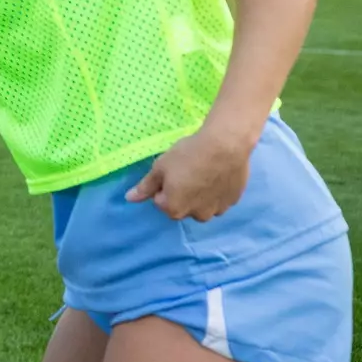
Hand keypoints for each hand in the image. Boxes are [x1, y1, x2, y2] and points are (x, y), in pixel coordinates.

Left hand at [126, 126, 252, 221]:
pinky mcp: (233, 201)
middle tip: (186, 171)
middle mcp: (196, 216)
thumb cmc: (187, 155)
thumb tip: (129, 199)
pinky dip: (216, 191)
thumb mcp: (160, 168)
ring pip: (202, 204)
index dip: (162, 186)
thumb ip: (145, 187)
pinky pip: (219, 199)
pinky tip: (217, 173)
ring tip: (203, 172)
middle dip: (181, 194)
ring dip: (200, 194)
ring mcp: (217, 210)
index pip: (160, 201)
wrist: (226, 145)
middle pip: (182, 206)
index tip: (170, 171)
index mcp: (174, 209)